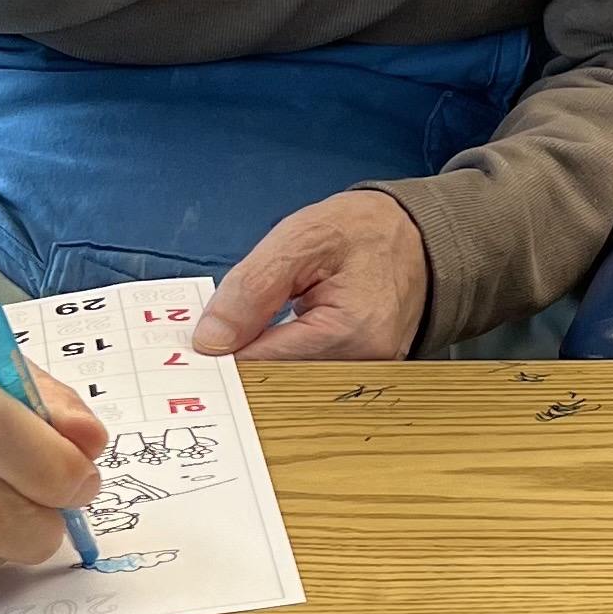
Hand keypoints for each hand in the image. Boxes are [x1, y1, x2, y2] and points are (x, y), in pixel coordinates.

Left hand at [194, 189, 429, 362]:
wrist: (419, 234)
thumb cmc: (365, 230)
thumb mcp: (301, 238)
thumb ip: (252, 287)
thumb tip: (210, 340)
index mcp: (350, 332)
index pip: (262, 364)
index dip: (221, 352)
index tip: (192, 340)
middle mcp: (364, 365)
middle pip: (278, 382)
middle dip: (240, 359)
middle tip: (214, 331)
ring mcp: (367, 375)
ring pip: (290, 383)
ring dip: (261, 360)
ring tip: (245, 329)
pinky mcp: (362, 374)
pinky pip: (308, 376)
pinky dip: (282, 360)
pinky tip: (269, 339)